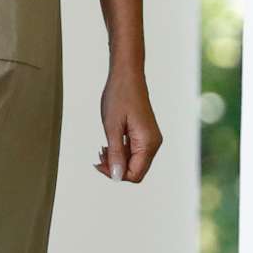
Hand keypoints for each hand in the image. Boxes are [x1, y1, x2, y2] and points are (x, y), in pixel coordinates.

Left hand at [96, 63, 161, 181]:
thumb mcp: (112, 127)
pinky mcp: (145, 135)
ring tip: (102, 148)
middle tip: (98, 155)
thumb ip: (115, 153)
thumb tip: (116, 176)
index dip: (115, 174)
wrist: (127, 76)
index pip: (135, 174)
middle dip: (115, 168)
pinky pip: (134, 152)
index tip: (98, 162)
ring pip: (134, 162)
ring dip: (117, 160)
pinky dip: (120, 152)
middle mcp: (153, 143)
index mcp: (148, 143)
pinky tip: (108, 144)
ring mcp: (150, 139)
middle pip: (135, 170)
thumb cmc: (119, 97)